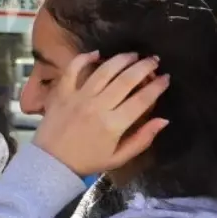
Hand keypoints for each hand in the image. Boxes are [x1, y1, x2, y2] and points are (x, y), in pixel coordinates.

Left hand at [32, 51, 170, 177]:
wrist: (51, 163)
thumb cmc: (87, 161)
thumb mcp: (119, 157)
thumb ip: (142, 139)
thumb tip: (163, 120)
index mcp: (114, 125)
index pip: (142, 100)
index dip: (157, 86)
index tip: (166, 78)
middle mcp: (97, 106)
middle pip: (126, 80)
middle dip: (144, 67)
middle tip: (154, 60)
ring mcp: (78, 97)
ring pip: (104, 71)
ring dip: (121, 59)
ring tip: (133, 55)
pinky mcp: (61, 93)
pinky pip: (73, 69)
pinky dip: (84, 58)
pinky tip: (97, 54)